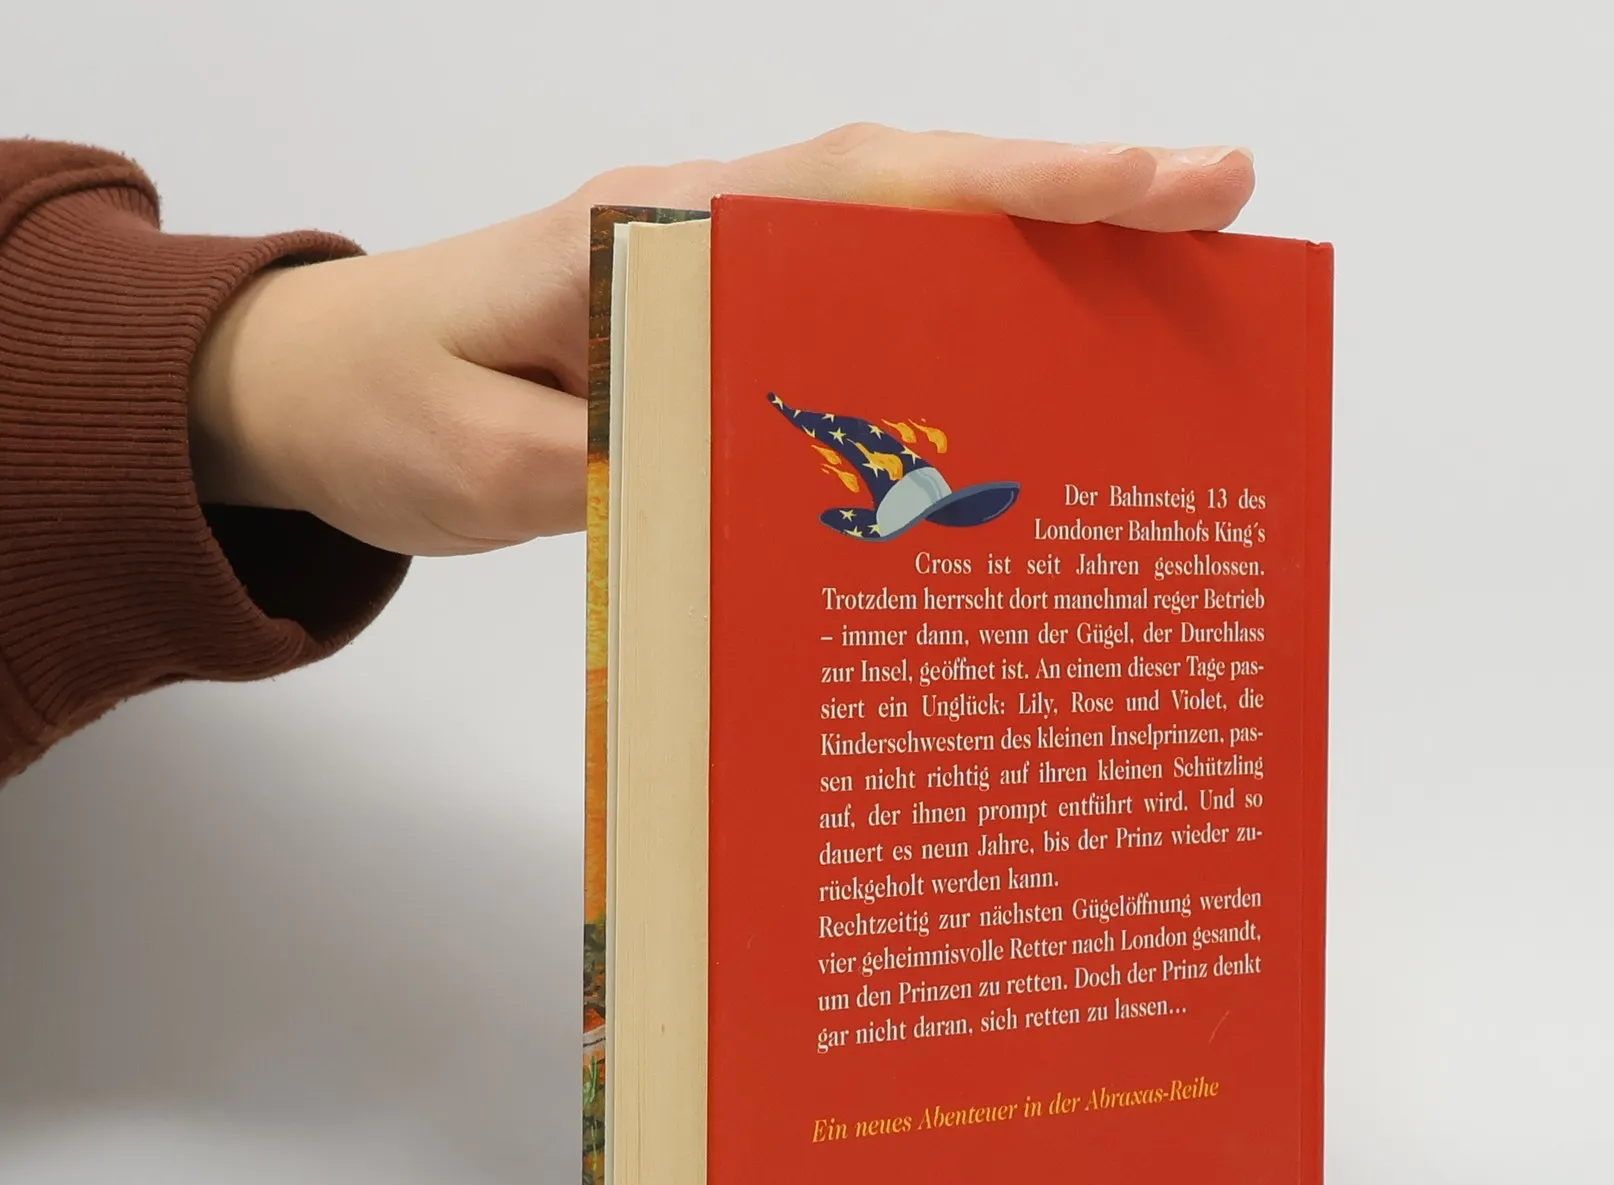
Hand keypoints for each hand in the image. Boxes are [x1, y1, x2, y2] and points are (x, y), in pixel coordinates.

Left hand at [187, 126, 1253, 557]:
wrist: (308, 398)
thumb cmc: (380, 412)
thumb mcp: (479, 461)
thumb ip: (614, 470)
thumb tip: (768, 490)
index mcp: (660, 237)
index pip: (867, 192)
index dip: (1019, 188)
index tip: (1165, 182)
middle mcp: (709, 242)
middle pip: (918, 207)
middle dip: (1073, 213)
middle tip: (1222, 227)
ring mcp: (719, 290)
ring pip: (902, 264)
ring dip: (1029, 279)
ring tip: (1166, 310)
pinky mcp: (718, 352)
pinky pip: (857, 330)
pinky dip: (949, 344)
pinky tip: (1019, 388)